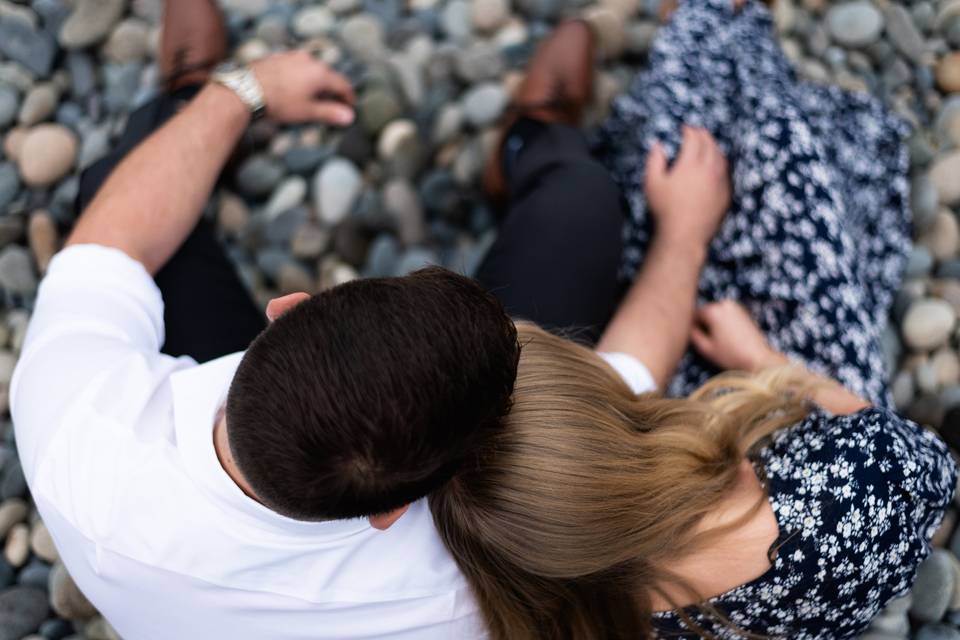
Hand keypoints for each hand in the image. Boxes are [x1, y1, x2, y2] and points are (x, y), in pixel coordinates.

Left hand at [251, 50, 354, 125]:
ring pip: (312, 69)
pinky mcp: (279, 56)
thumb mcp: (307, 111)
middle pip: (328, 75)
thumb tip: (350, 117)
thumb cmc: (279, 102)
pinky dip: (301, 76)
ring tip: (312, 96)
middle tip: (332, 104)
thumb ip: (330, 113)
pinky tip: (294, 87)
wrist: (245, 90)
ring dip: (316, 82)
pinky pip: (297, 66)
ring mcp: (293, 56)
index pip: (343, 84)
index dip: (349, 97)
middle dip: (332, 90)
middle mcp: (309, 60)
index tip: (350, 107)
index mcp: (321, 73)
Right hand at [644, 126, 730, 249]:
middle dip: (703, 135)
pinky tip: (715, 166)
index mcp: (690, 164)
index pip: (694, 138)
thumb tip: (658, 146)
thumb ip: (654, 161)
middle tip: (696, 133)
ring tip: (707, 145)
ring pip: (721, 157)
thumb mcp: (652, 183)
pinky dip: (721, 163)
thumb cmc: (665, 210)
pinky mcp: (725, 194)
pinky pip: (726, 172)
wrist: (684, 235)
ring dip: (714, 147)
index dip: (689, 130)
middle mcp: (708, 170)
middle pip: (710, 144)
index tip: (684, 129)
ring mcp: (720, 182)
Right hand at [691, 300, 786, 371]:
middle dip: (704, 324)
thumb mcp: (705, 348)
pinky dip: (723, 323)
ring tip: (719, 340)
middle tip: (707, 340)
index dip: (692, 327)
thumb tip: (688, 327)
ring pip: (716, 313)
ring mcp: (735, 306)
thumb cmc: (731, 355)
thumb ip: (692, 334)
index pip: (693, 314)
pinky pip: (726, 315)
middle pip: (705, 312)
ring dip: (714, 323)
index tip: (695, 339)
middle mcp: (724, 304)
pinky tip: (728, 337)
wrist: (758, 358)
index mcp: (713, 310)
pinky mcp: (743, 312)